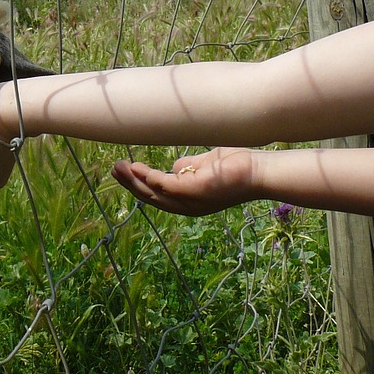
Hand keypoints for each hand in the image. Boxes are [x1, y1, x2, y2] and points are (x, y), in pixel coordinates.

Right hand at [111, 147, 258, 217]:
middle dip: (131, 184)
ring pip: (155, 194)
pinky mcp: (196, 192)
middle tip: (114, 170)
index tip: (124, 171)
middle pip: (151, 198)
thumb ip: (188, 169)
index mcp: (189, 201)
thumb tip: (173, 168)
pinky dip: (151, 177)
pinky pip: (167, 185)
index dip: (139, 185)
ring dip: (135, 181)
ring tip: (119, 167)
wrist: (259, 171)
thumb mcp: (205, 167)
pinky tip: (138, 168)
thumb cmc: (235, 167)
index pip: (158, 196)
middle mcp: (188, 206)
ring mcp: (192, 201)